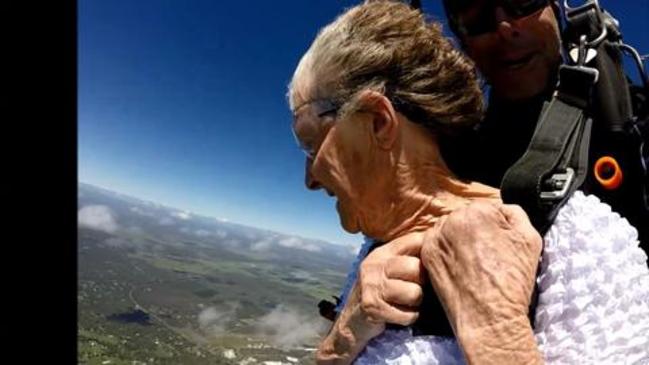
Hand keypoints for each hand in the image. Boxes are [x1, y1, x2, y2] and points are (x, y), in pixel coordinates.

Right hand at [315, 231, 425, 364]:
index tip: (433, 262)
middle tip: (416, 288)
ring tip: (407, 303)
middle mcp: (374, 266)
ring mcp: (371, 286)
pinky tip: (400, 314)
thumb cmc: (381, 293)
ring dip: (416, 303)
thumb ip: (409, 256)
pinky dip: (409, 318)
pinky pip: (408, 314)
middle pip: (416, 267)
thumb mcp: (389, 270)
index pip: (414, 240)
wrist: (352, 321)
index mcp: (382, 253)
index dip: (429, 251)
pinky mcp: (372, 307)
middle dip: (422, 282)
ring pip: (414, 293)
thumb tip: (439, 243)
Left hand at [421, 201, 542, 363]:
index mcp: (479, 211)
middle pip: (467, 218)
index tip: (499, 244)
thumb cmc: (511, 282)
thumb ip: (515, 214)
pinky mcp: (427, 254)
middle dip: (476, 232)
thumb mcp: (530, 239)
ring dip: (460, 240)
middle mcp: (453, 219)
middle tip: (487, 255)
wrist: (489, 316)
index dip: (496, 227)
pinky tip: (461, 268)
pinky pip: (439, 245)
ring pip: (451, 231)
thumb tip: (503, 209)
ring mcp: (437, 237)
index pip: (487, 209)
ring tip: (474, 263)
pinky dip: (448, 253)